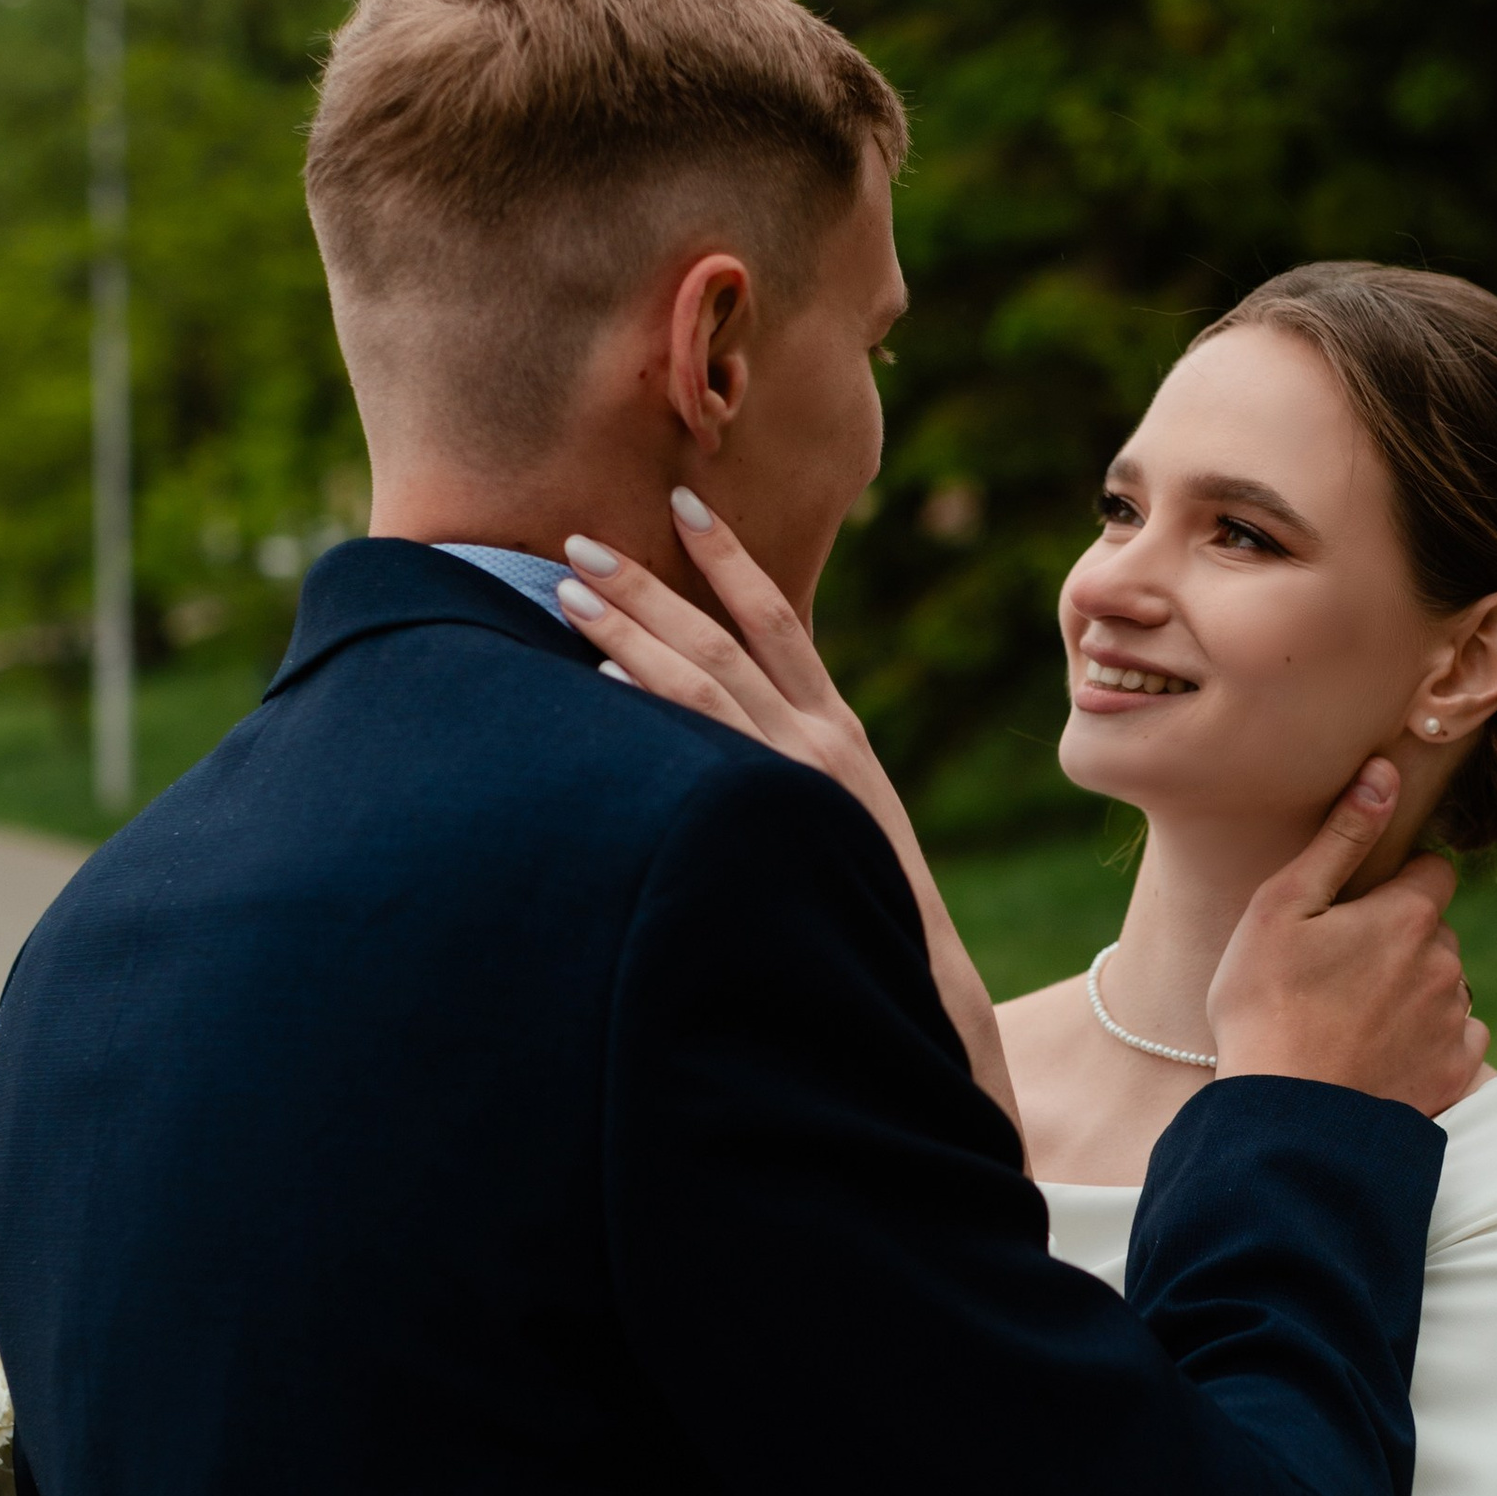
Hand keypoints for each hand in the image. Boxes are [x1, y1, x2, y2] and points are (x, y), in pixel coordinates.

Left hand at [555, 493, 1021, 1127]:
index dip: (730, 561)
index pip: (779, 622)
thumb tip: (721, 747)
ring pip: (701, 683)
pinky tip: (603, 681)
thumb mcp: (841, 820)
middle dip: (653, 584)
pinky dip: (654, 706)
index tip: (685, 505)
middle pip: (724, 639)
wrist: (927, 990)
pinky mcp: (776, 821)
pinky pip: (704, 750)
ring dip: (632, 631)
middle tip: (580, 539)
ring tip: (569, 591)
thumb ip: (791, 772)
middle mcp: (821, 742)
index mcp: (838, 733)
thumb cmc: (872, 911)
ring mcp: (797, 779)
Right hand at [1207, 764, 1486, 1118]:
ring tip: (1355, 1020)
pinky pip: (1460, 1041)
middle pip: (1436, 932)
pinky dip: (1431, 1043)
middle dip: (1403, 941)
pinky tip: (1383, 1054)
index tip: (1357, 912)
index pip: (1433, 872)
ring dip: (1416, 993)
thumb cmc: (1266, 1006)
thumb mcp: (1282, 907)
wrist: (1287, 1116)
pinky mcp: (1457, 1074)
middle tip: (1341, 973)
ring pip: (1447, 987)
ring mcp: (1456, 1021)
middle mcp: (1446, 962)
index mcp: (1408, 915)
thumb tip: (1384, 772)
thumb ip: (1341, 837)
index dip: (1396, 885)